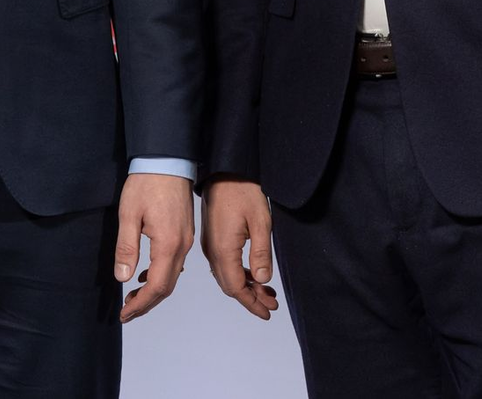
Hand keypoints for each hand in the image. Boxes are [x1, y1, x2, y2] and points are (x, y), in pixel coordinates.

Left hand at [114, 173, 193, 323]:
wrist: (168, 159)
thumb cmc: (147, 182)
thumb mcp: (129, 214)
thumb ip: (126, 248)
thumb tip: (123, 278)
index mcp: (168, 243)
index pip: (157, 287)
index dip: (141, 305)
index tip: (125, 314)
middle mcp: (182, 245)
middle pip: (167, 286)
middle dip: (147, 303)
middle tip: (127, 311)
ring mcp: (186, 239)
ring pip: (173, 275)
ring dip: (154, 290)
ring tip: (133, 296)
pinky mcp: (185, 231)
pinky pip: (176, 262)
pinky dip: (162, 275)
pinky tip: (146, 273)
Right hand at [200, 177, 278, 319]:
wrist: (224, 169)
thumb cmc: (242, 189)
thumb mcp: (261, 221)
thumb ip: (261, 254)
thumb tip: (262, 281)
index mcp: (223, 249)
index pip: (236, 288)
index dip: (252, 303)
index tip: (267, 312)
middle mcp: (212, 250)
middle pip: (230, 285)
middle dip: (251, 298)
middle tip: (271, 304)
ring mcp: (210, 244)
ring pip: (226, 275)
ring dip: (246, 286)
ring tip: (267, 291)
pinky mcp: (212, 237)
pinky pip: (224, 264)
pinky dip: (239, 273)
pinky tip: (253, 273)